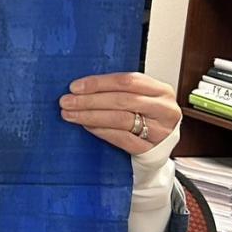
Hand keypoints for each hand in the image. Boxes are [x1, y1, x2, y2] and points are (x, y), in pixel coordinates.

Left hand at [59, 71, 180, 154]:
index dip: (99, 83)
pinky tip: (86, 126)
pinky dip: (101, 131)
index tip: (75, 86)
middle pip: (122, 100)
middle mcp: (164, 110)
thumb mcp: (141, 98)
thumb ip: (120, 90)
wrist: (161, 146)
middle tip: (67, 101)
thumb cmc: (146, 116)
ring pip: (120, 119)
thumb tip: (83, 86)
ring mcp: (159, 131)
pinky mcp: (150, 149)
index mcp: (162, 91)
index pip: (127, 81)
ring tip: (71, 114)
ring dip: (91, 115)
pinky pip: (121, 139)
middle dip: (90, 100)